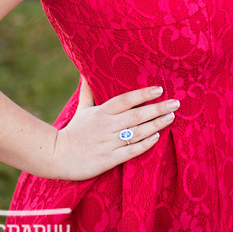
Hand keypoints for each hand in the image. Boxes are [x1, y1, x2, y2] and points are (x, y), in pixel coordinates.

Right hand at [48, 79, 176, 179]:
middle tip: (176, 103)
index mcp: (101, 112)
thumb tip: (85, 72)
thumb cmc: (73, 131)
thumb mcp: (81, 109)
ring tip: (171, 117)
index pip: (125, 100)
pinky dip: (144, 144)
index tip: (159, 89)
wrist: (56, 156)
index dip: (142, 94)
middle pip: (136, 116)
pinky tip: (157, 137)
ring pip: (137, 132)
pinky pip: (130, 151)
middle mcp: (106, 126)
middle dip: (157, 108)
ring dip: (156, 124)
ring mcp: (108, 143)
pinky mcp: (108, 159)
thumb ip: (88, 92)